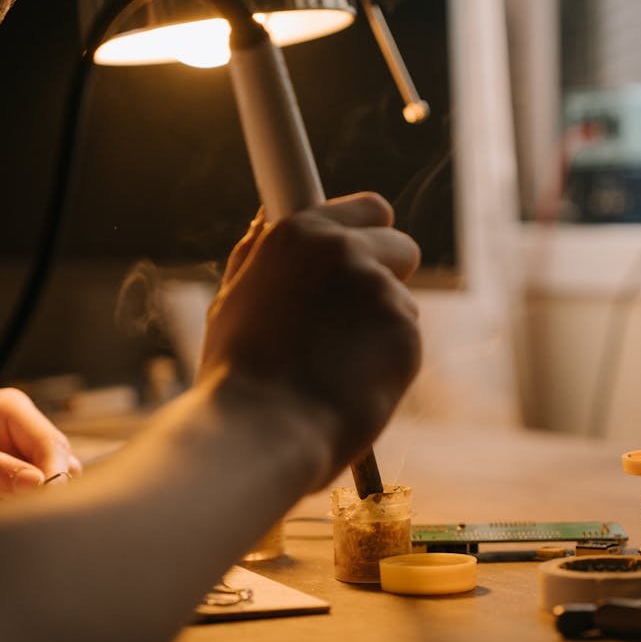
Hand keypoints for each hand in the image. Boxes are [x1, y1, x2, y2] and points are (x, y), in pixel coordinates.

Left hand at [0, 388, 81, 497]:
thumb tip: (35, 482)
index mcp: (8, 409)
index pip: (50, 443)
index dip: (53, 474)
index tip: (43, 500)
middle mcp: (23, 430)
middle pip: (58, 465)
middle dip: (32, 491)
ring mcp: (25, 455)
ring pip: (49, 487)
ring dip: (18, 504)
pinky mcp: (22, 479)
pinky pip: (34, 500)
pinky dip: (10, 510)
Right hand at [200, 193, 420, 485]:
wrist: (261, 432)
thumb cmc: (237, 378)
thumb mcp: (232, 301)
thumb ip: (257, 257)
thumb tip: (264, 220)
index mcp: (297, 234)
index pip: (368, 209)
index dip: (367, 238)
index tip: (361, 260)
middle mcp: (343, 249)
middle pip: (400, 247)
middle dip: (388, 276)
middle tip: (352, 324)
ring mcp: (378, 288)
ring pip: (401, 303)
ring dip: (381, 330)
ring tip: (335, 369)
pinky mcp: (404, 331)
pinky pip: (408, 343)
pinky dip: (388, 365)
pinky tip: (351, 386)